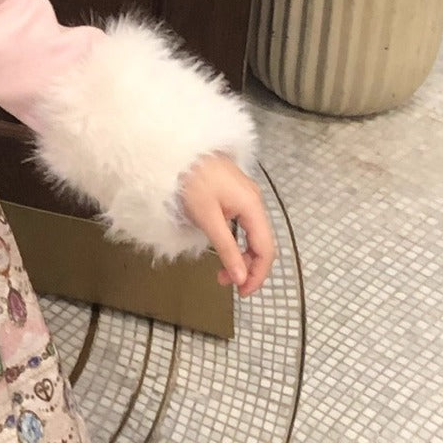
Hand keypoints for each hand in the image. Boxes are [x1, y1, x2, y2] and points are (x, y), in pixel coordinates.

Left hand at [181, 152, 276, 296]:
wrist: (176, 150)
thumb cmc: (190, 178)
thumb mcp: (207, 218)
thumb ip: (226, 248)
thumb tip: (240, 276)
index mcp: (252, 205)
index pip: (265, 249)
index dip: (257, 274)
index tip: (243, 292)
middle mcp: (253, 200)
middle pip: (261, 242)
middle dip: (248, 266)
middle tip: (228, 283)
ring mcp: (244, 196)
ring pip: (251, 233)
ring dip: (240, 255)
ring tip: (222, 270)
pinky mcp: (232, 193)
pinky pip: (241, 222)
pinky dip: (235, 240)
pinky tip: (223, 247)